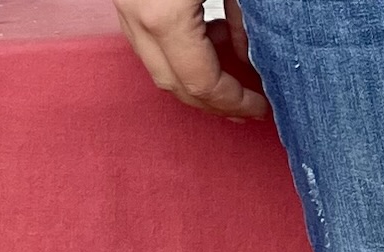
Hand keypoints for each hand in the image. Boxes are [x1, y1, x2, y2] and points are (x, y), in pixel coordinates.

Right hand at [114, 0, 268, 119]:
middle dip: (214, 103)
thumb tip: (247, 56)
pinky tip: (204, 40)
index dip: (236, 101)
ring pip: (157, 67)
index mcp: (165, 17)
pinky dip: (175, 54)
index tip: (260, 107)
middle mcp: (137, 18)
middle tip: (246, 109)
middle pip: (176, 85)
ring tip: (228, 76)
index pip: (203, 83)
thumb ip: (242, 19)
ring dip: (193, 80)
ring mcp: (123, 7)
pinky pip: (146, 41)